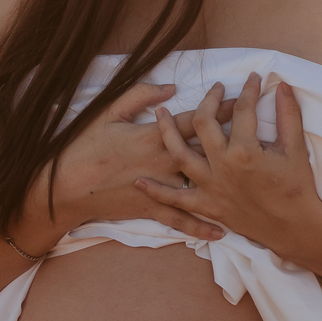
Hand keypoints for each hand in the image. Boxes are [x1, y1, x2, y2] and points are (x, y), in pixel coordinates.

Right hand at [11, 79, 234, 249]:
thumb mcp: (107, 112)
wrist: (62, 187)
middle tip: (259, 134)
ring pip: (199, 185)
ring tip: (251, 178)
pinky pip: (180, 220)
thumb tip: (170, 89)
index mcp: (153, 136)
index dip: (220, 107)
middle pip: (206, 150)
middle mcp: (162, 163)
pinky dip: (200, 228)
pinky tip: (221, 231)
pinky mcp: (150, 210)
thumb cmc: (83, 145)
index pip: (196, 119)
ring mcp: (158, 188)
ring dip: (224, 181)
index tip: (241, 96)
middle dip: (233, 140)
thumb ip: (140, 96)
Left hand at [135, 72, 321, 255]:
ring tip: (159, 113)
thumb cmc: (297, 188)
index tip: (253, 78)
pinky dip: (157, 191)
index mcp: (244, 150)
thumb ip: (289, 114)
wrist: (294, 228)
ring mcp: (210, 187)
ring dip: (166, 132)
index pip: (241, 110)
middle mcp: (221, 166)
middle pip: (203, 122)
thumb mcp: (296, 148)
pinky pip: (175, 200)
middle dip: (209, 100)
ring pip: (179, 154)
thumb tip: (282, 84)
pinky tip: (141, 182)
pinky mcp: (207, 206)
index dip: (248, 90)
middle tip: (216, 88)